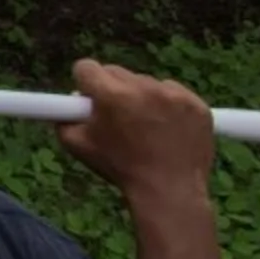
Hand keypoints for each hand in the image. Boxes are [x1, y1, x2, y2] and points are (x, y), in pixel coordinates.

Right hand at [55, 58, 215, 203]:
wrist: (170, 191)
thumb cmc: (120, 168)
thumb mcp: (77, 146)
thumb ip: (63, 118)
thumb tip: (71, 102)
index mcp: (111, 94)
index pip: (86, 67)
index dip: (85, 84)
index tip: (90, 100)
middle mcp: (143, 87)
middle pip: (116, 72)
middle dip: (112, 89)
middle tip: (117, 116)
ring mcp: (173, 94)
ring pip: (146, 82)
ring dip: (140, 96)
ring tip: (145, 126)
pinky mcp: (196, 104)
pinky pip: (173, 92)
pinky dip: (167, 104)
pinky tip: (167, 127)